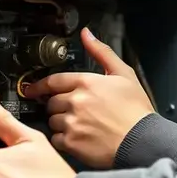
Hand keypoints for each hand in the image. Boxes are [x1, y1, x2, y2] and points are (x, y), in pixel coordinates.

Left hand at [24, 27, 154, 168]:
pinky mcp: (72, 143)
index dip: (40, 85)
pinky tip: (79, 138)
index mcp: (87, 82)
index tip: (33, 89)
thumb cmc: (136, 110)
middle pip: (51, 102)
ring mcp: (72, 122)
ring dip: (60, 122)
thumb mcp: (124, 74)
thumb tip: (87, 34)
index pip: (53, 80)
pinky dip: (63, 139)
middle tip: (71, 110)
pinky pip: (56, 139)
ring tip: (80, 125)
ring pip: (52, 121)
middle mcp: (76, 101)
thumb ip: (101, 52)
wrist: (143, 140)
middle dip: (57, 105)